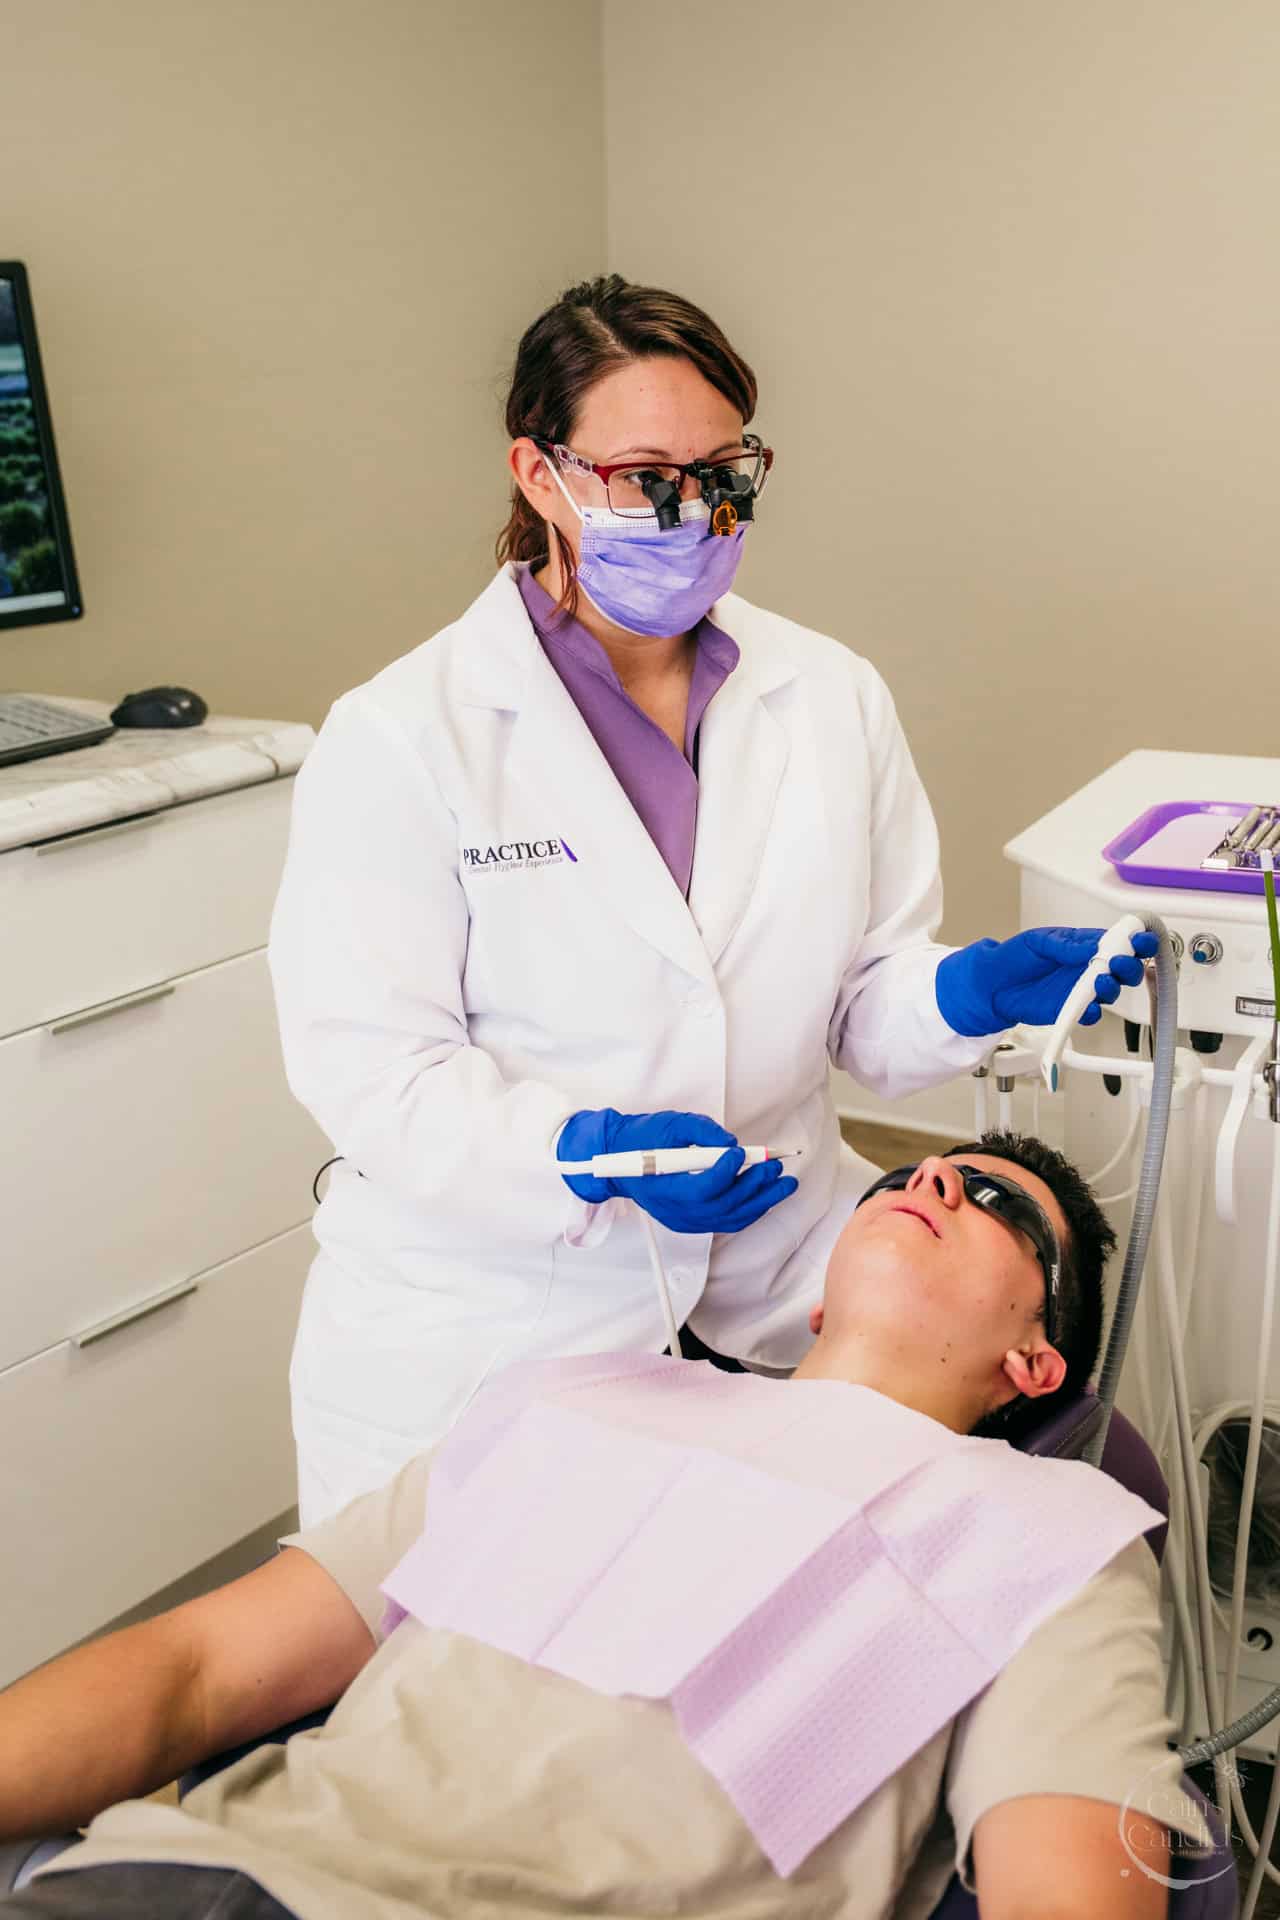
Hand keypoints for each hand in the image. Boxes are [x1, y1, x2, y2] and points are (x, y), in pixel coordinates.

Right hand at [557, 1108, 796, 1233]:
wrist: (621, 1159)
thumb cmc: (642, 1140)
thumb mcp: (669, 1124)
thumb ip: (701, 1131)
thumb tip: (730, 1143)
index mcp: (663, 1188)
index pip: (701, 1189)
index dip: (725, 1172)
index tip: (740, 1151)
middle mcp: (675, 1211)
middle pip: (722, 1206)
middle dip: (754, 1186)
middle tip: (774, 1167)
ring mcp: (685, 1220)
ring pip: (730, 1217)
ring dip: (761, 1201)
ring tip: (784, 1184)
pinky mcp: (693, 1221)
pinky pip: (727, 1221)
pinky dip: (750, 1209)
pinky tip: (766, 1195)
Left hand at [934, 927, 1158, 1036]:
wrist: (989, 987)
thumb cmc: (1012, 959)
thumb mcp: (1036, 942)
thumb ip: (1065, 945)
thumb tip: (1092, 945)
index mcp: (1083, 945)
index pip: (1117, 941)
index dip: (1134, 940)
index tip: (1141, 940)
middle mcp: (1087, 967)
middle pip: (1123, 968)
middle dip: (1129, 965)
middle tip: (1121, 963)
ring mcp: (1081, 990)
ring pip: (1111, 990)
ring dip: (1112, 987)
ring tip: (1101, 982)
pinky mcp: (1070, 1010)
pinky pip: (1090, 1013)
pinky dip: (1093, 1011)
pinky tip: (1090, 1007)